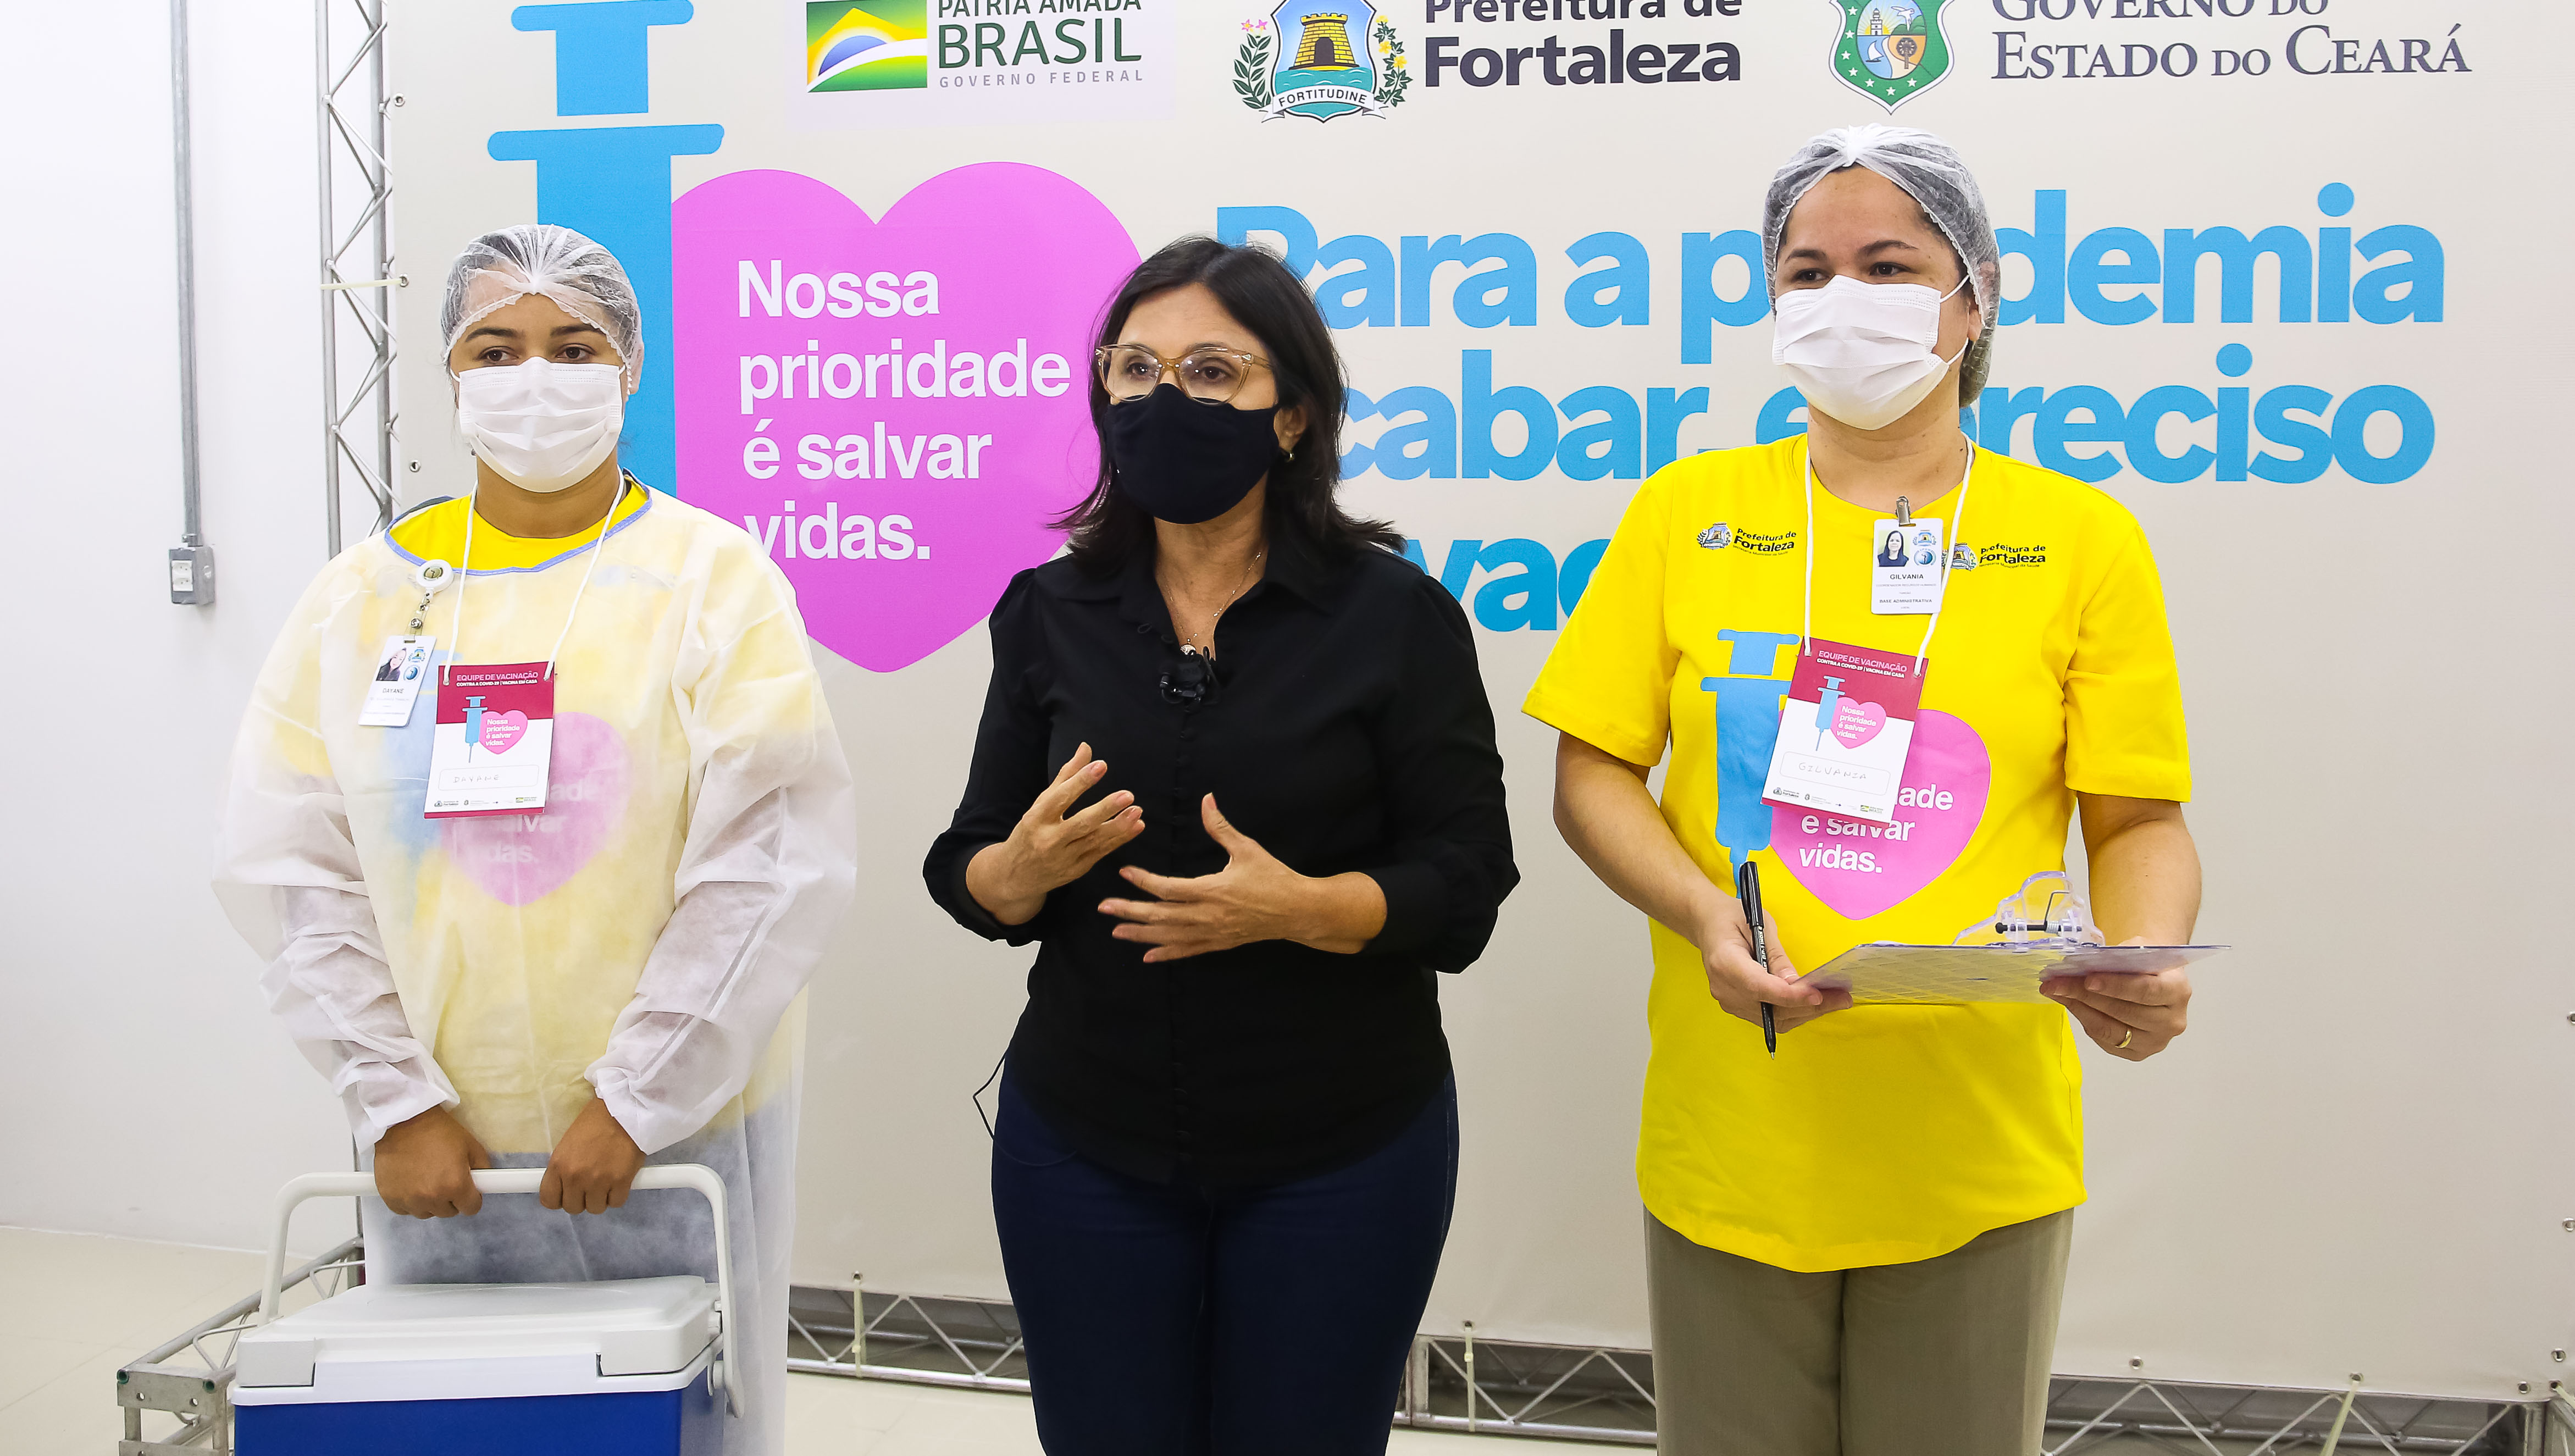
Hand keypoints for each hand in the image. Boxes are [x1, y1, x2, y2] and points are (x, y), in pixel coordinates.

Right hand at [373, 1105, 491, 1218]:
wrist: (403, 1120)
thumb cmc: (437, 1130)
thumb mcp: (470, 1145)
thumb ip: (482, 1169)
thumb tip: (484, 1184)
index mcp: (455, 1185)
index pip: (471, 1208)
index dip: (472, 1198)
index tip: (467, 1190)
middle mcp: (432, 1197)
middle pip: (449, 1212)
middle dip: (450, 1198)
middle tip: (445, 1178)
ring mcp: (409, 1200)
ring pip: (426, 1213)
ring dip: (429, 1201)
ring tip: (426, 1178)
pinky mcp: (390, 1198)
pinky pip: (405, 1210)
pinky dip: (409, 1200)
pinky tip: (410, 1182)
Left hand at [541, 1098, 648, 1214]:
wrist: (623, 1110)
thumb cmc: (596, 1122)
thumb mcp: (568, 1143)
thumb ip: (564, 1167)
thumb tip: (565, 1187)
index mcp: (558, 1165)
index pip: (549, 1200)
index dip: (559, 1199)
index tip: (567, 1194)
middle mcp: (575, 1177)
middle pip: (572, 1207)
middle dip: (582, 1199)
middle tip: (590, 1186)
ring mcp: (598, 1181)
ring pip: (595, 1208)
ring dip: (601, 1198)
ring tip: (607, 1182)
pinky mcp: (621, 1182)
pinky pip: (616, 1202)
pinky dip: (618, 1195)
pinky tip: (619, 1181)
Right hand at [969, 743, 1145, 925]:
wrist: (1016, 876)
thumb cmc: (1031, 832)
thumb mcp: (1041, 804)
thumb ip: (1066, 777)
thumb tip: (1086, 748)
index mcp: (1036, 819)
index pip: (1060, 798)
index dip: (1081, 781)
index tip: (1101, 766)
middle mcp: (1049, 840)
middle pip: (1081, 823)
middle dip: (1105, 809)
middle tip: (1128, 795)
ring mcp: (1064, 858)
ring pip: (1095, 840)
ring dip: (1119, 826)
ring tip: (1137, 811)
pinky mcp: (1076, 871)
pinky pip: (1101, 853)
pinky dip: (1119, 840)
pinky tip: (1136, 826)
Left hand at [1099, 796, 1381, 961]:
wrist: (1298, 911)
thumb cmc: (1274, 877)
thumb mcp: (1248, 849)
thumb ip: (1221, 827)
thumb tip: (1206, 800)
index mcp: (1213, 890)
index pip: (1169, 888)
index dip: (1144, 881)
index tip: (1124, 872)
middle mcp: (1208, 915)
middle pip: (1161, 915)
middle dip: (1130, 912)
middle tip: (1104, 907)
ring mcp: (1213, 933)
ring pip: (1169, 936)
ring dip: (1141, 934)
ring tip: (1116, 931)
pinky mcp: (1219, 943)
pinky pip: (1188, 951)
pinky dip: (1166, 953)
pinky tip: (1147, 955)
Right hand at [1694, 894, 1847, 1033]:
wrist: (1708, 924)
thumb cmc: (1733, 918)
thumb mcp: (1759, 925)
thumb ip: (1777, 957)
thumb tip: (1796, 984)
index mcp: (1724, 962)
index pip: (1759, 986)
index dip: (1789, 995)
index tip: (1817, 995)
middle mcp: (1724, 988)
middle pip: (1771, 1009)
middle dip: (1810, 1006)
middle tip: (1842, 998)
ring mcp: (1729, 1001)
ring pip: (1774, 1019)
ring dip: (1807, 1013)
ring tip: (1836, 1000)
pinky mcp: (1738, 1007)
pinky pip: (1770, 1018)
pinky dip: (1795, 1013)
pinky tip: (1815, 1003)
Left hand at [2045, 940, 2190, 1060]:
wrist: (2156, 979)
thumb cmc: (2145, 963)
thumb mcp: (2141, 948)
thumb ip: (2120, 955)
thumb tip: (2085, 963)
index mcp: (2177, 991)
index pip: (2146, 990)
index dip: (2116, 986)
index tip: (2087, 979)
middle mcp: (2171, 1021)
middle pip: (2124, 1011)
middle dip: (2085, 995)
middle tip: (2056, 983)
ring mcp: (2155, 1041)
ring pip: (2110, 1029)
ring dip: (2078, 1008)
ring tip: (2055, 991)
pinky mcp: (2137, 1053)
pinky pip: (2104, 1040)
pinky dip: (2084, 1019)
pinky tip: (2069, 1003)